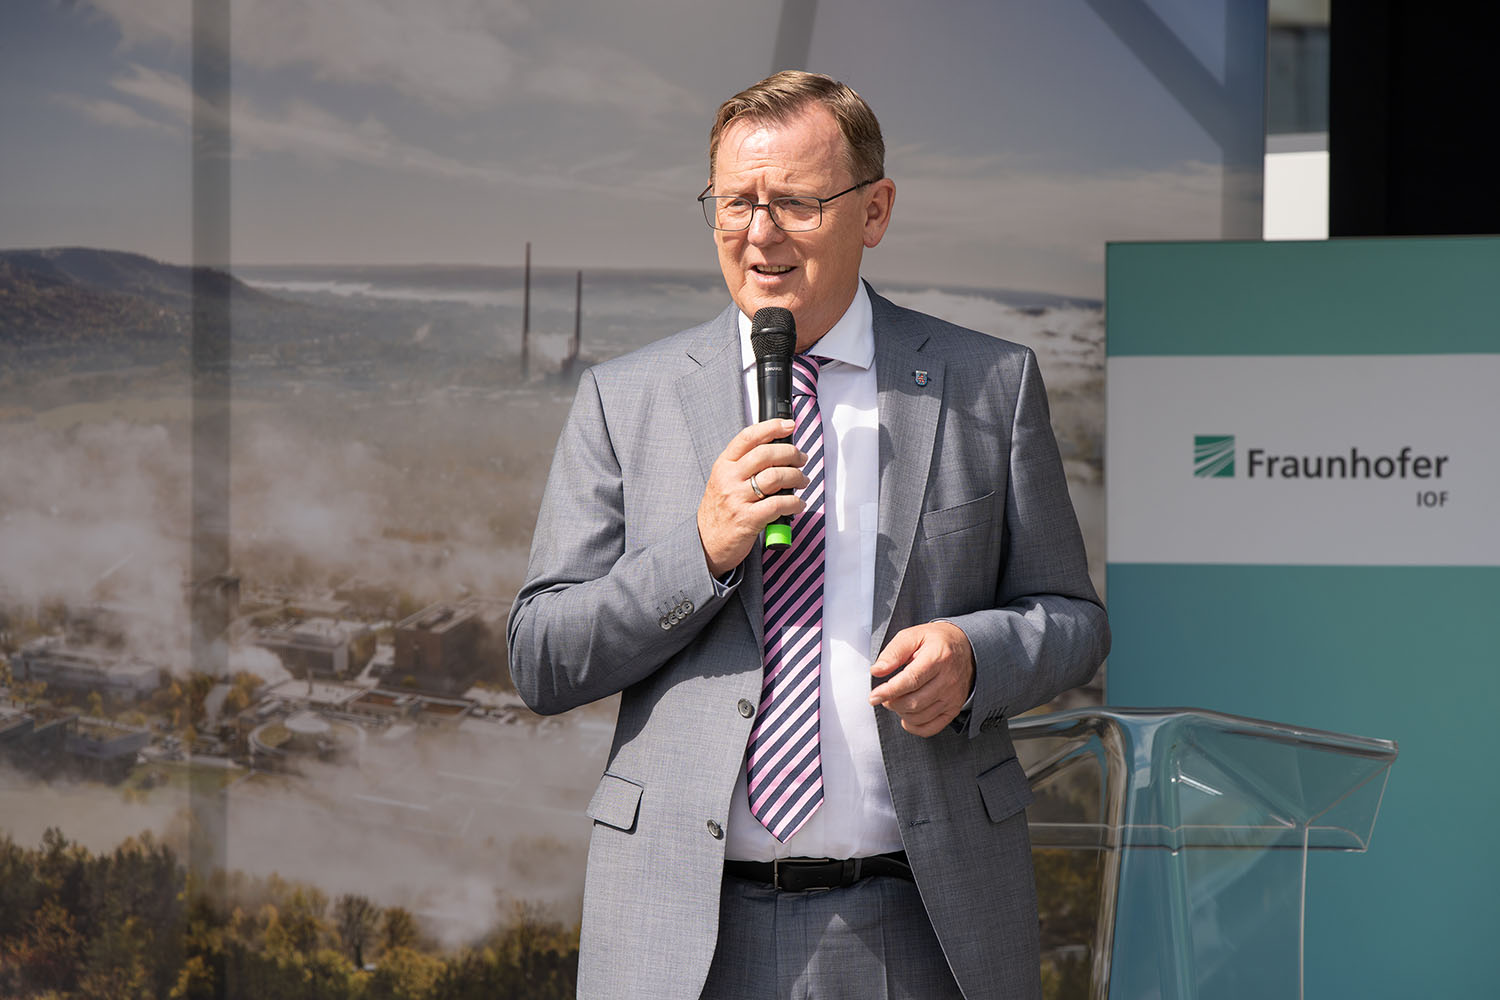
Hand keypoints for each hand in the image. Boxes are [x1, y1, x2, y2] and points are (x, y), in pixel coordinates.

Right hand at [698, 418, 806, 576]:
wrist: (705, 544)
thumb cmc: (720, 511)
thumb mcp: (723, 481)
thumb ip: (744, 466)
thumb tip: (777, 452)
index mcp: (724, 465)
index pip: (748, 437)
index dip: (771, 427)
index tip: (788, 425)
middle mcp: (729, 479)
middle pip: (765, 455)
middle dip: (791, 453)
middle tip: (801, 458)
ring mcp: (737, 499)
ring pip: (774, 478)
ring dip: (796, 477)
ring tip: (802, 481)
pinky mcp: (747, 519)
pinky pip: (778, 504)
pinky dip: (794, 503)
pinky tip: (798, 504)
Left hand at [869, 622, 974, 736]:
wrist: (966, 648)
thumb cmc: (936, 641)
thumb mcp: (913, 635)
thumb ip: (893, 652)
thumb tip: (877, 671)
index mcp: (938, 657)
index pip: (911, 680)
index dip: (889, 691)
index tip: (873, 696)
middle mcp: (949, 679)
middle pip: (914, 702)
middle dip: (892, 702)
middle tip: (885, 694)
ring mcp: (953, 696)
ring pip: (920, 716)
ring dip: (901, 712)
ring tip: (896, 699)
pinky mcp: (954, 708)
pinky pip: (931, 727)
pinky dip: (914, 726)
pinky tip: (906, 715)